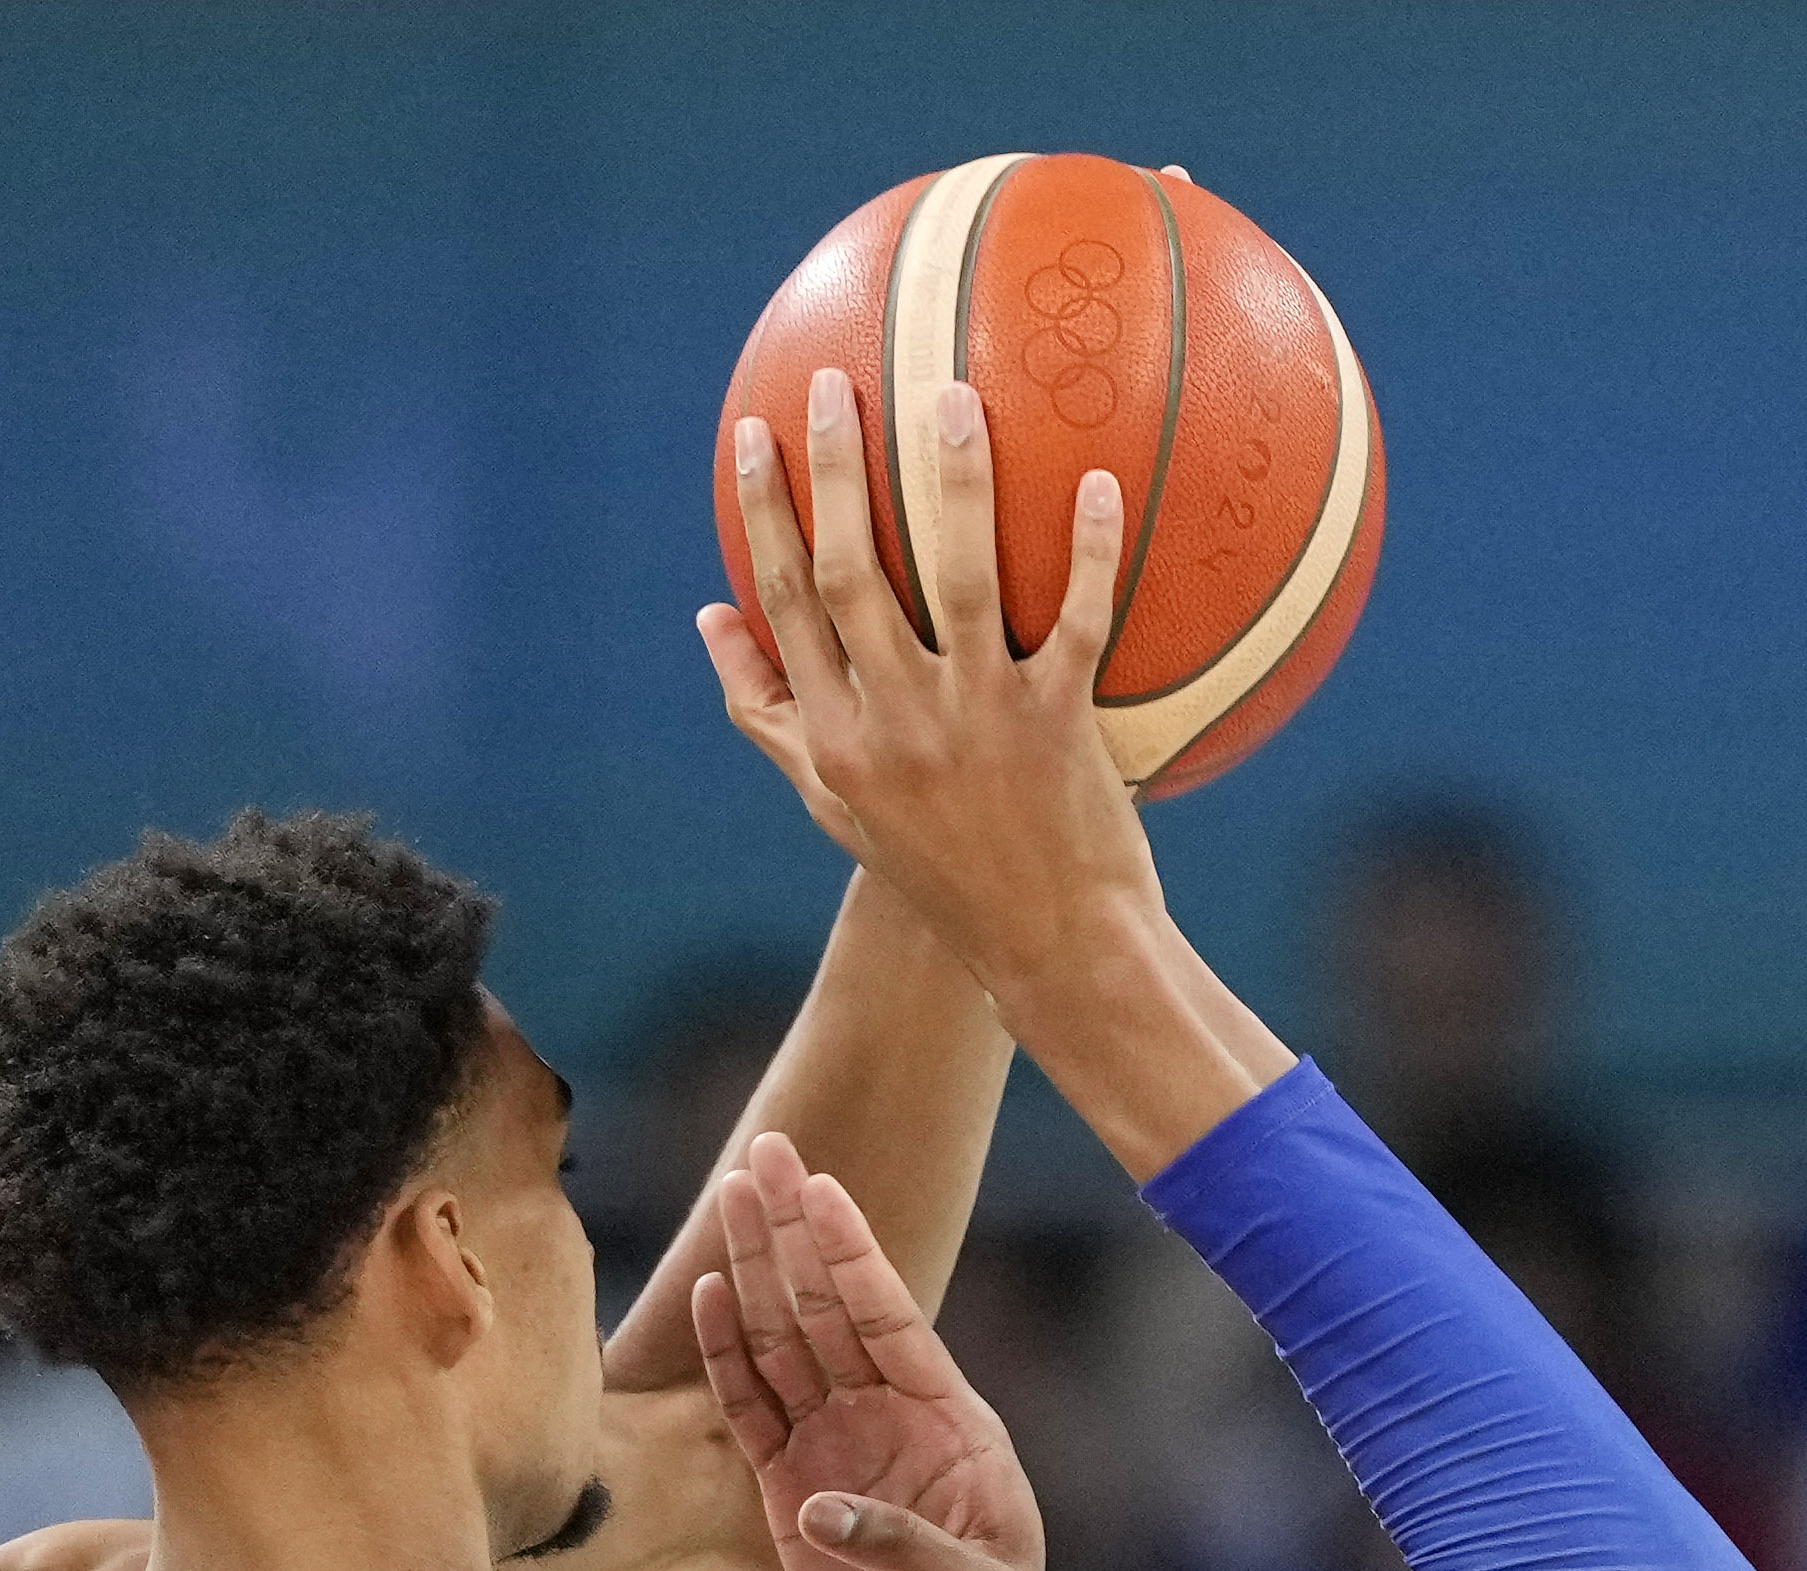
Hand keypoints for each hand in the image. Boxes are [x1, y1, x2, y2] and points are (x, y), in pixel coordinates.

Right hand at [684, 1132, 1052, 1570]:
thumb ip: (906, 1544)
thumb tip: (822, 1510)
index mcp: (947, 1417)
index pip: (889, 1318)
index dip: (853, 1254)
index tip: (822, 1188)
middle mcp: (886, 1413)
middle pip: (829, 1305)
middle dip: (795, 1230)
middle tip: (765, 1151)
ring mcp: (835, 1441)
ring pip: (785, 1339)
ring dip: (756, 1268)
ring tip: (731, 1194)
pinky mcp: (791, 1482)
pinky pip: (751, 1406)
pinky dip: (728, 1353)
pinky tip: (711, 1294)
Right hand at [699, 373, 1163, 997]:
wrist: (1051, 950)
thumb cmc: (942, 869)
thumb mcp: (839, 804)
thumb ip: (771, 712)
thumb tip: (710, 616)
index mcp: (835, 739)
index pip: (785, 604)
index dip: (766, 513)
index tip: (758, 432)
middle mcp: (896, 726)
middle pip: (849, 577)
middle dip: (833, 474)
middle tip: (836, 385)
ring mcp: (978, 724)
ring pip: (960, 582)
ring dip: (956, 484)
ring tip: (952, 400)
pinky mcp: (1058, 730)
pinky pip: (1078, 624)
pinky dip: (1089, 553)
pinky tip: (1096, 481)